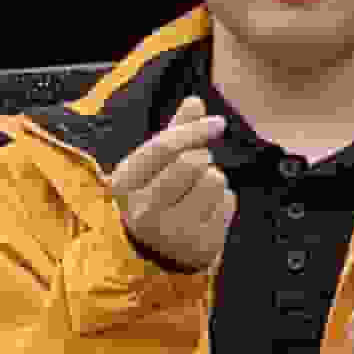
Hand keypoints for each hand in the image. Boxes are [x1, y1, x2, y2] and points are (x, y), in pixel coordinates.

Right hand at [111, 102, 234, 270]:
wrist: (164, 253)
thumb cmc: (159, 197)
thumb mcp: (157, 164)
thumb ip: (175, 132)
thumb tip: (195, 100)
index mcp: (125, 183)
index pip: (164, 147)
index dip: (195, 129)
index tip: (220, 122)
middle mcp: (143, 211)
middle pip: (192, 162)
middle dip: (203, 158)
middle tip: (198, 168)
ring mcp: (172, 233)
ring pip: (215, 180)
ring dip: (215, 179)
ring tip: (199, 193)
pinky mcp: (200, 246)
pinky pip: (228, 202)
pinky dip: (224, 200)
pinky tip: (207, 212)